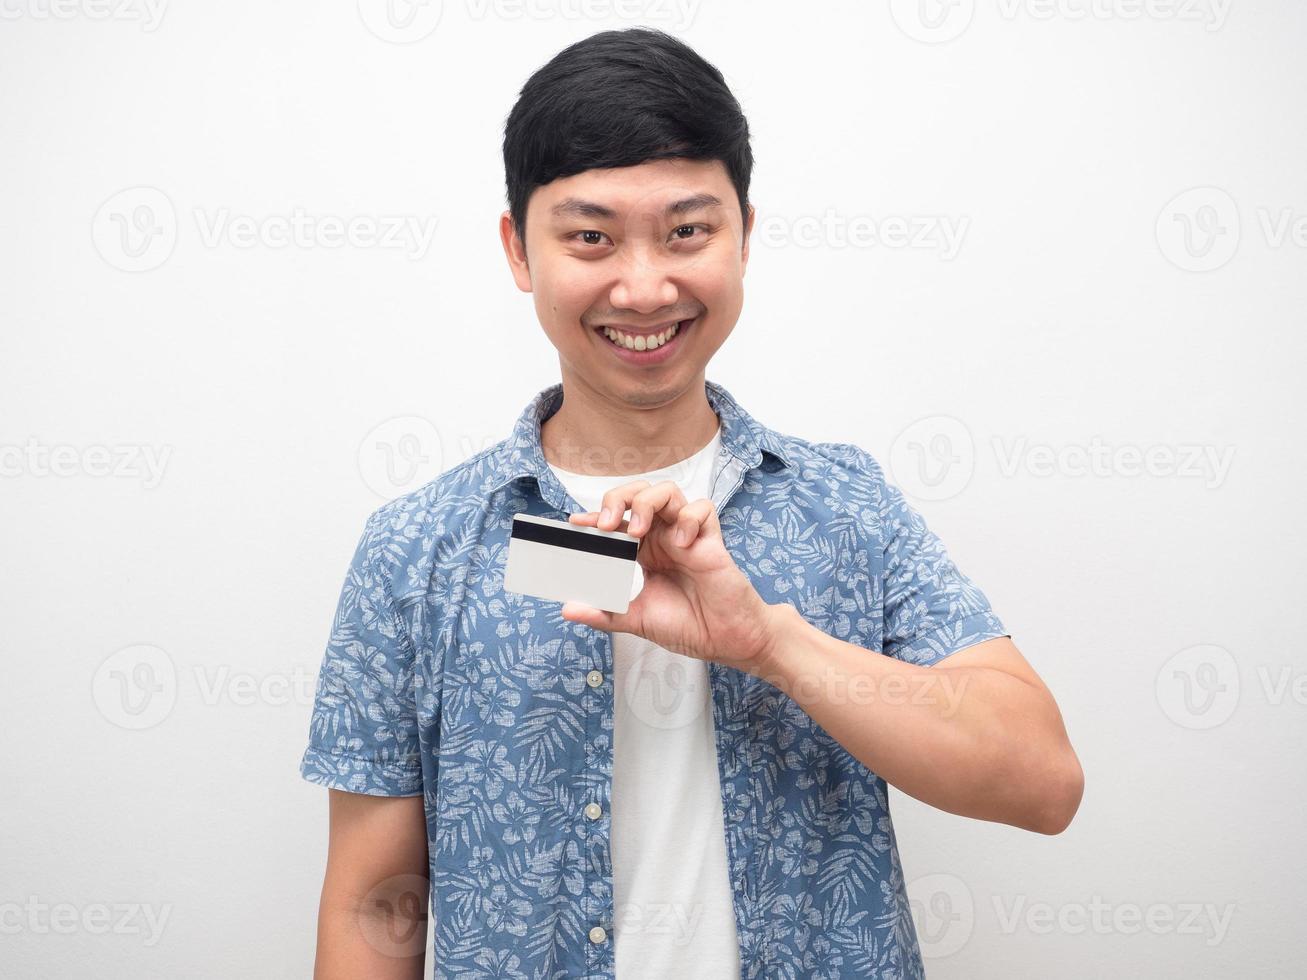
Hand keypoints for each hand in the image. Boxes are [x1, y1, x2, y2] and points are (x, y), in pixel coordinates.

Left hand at [560, 479, 782, 671]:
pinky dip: (689, 518)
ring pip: (668, 492)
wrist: (725, 640)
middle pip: (639, 494)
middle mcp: (663, 538)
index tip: (576, 524)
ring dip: (648, 502)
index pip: (617, 521)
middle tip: (608, 525)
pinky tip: (682, 544)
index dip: (596, 516)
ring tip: (638, 531)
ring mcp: (687, 535)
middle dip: (619, 499)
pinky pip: (703, 509)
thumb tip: (568, 610)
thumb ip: (604, 613)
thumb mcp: (636, 620)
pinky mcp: (712, 540)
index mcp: (644, 552)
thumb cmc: (687, 626)